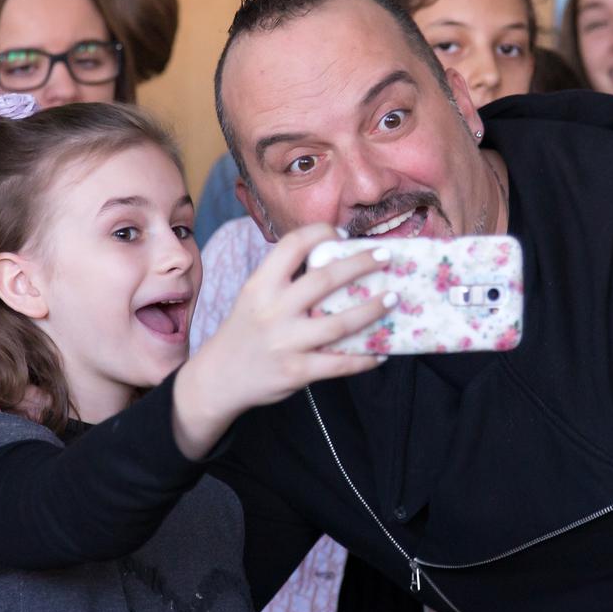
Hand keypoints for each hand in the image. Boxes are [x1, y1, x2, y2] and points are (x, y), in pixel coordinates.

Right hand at [172, 223, 393, 458]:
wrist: (219, 378)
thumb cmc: (244, 331)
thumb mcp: (254, 297)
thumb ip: (284, 280)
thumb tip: (332, 260)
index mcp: (261, 285)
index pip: (292, 245)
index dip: (321, 233)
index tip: (344, 235)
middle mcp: (273, 310)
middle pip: (324, 279)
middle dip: (361, 264)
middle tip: (386, 256)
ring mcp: (286, 342)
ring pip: (339, 323)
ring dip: (372, 310)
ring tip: (392, 299)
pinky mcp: (296, 371)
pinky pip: (340, 364)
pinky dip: (365, 358)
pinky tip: (381, 351)